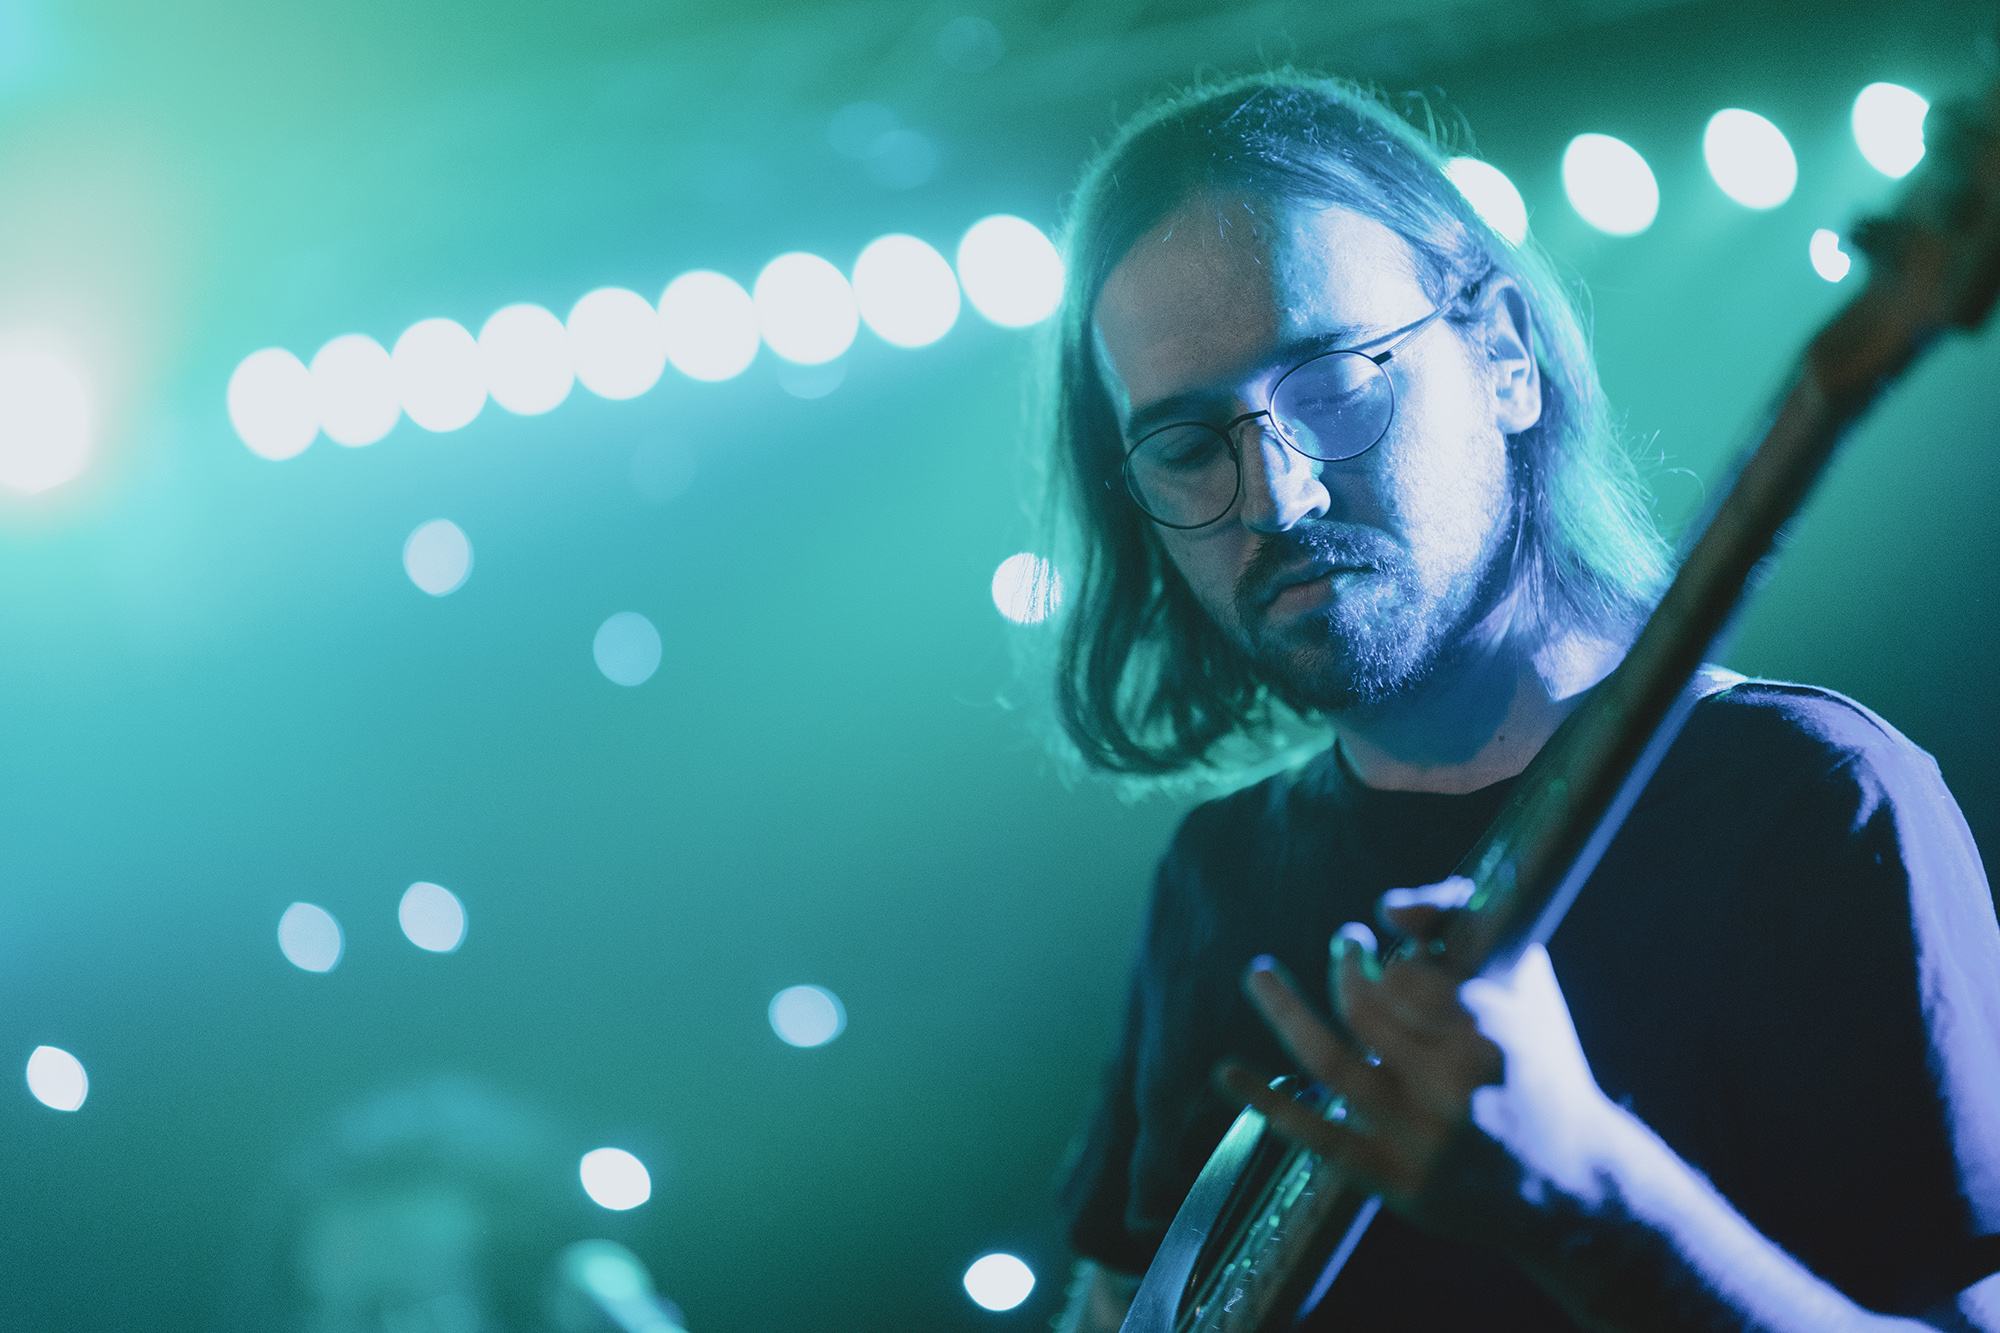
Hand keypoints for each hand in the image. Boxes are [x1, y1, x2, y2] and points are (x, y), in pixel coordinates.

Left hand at [1217, 877, 1622, 1242]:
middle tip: (1345, 946)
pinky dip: (1265, 1101)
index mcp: (1493, 1034)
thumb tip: (1388, 908)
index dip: (1396, 952)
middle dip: (1346, 966)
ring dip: (1283, 1008)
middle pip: (1366, 1009)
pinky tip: (1226, 1072)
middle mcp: (1453, 1088)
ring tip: (1259, 972)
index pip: (1409, 972)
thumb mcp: (1521, 981)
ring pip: (1329, 1059)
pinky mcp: (1393, 1179)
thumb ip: (1463, 925)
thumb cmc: (1541, 1063)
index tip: (1391, 940)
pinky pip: (1316, 1134)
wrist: (1574, 1183)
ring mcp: (1418, 1138)